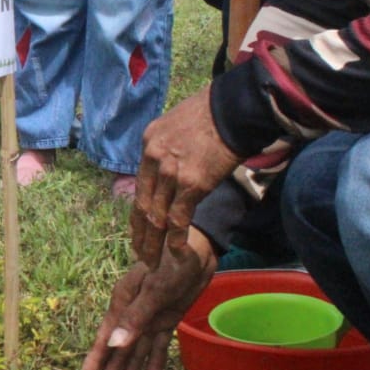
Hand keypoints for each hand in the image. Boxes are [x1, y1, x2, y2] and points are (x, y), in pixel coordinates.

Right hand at [80, 229, 216, 369]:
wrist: (198, 248)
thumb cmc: (172, 261)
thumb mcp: (154, 290)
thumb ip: (135, 319)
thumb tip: (115, 345)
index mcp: (123, 302)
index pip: (106, 335)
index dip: (97, 357)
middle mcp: (132, 313)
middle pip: (121, 349)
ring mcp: (150, 318)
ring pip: (138, 352)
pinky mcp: (167, 320)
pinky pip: (159, 347)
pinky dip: (156, 364)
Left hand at [130, 86, 241, 269]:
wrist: (233, 109)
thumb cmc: (212, 114)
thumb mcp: (176, 124)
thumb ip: (168, 147)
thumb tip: (170, 164)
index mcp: (148, 144)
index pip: (139, 187)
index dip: (137, 212)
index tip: (137, 229)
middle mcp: (154, 159)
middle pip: (142, 205)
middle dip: (140, 234)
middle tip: (140, 254)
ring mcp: (171, 172)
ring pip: (156, 216)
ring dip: (153, 242)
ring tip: (151, 260)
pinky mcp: (192, 184)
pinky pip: (179, 217)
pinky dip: (175, 238)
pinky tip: (174, 252)